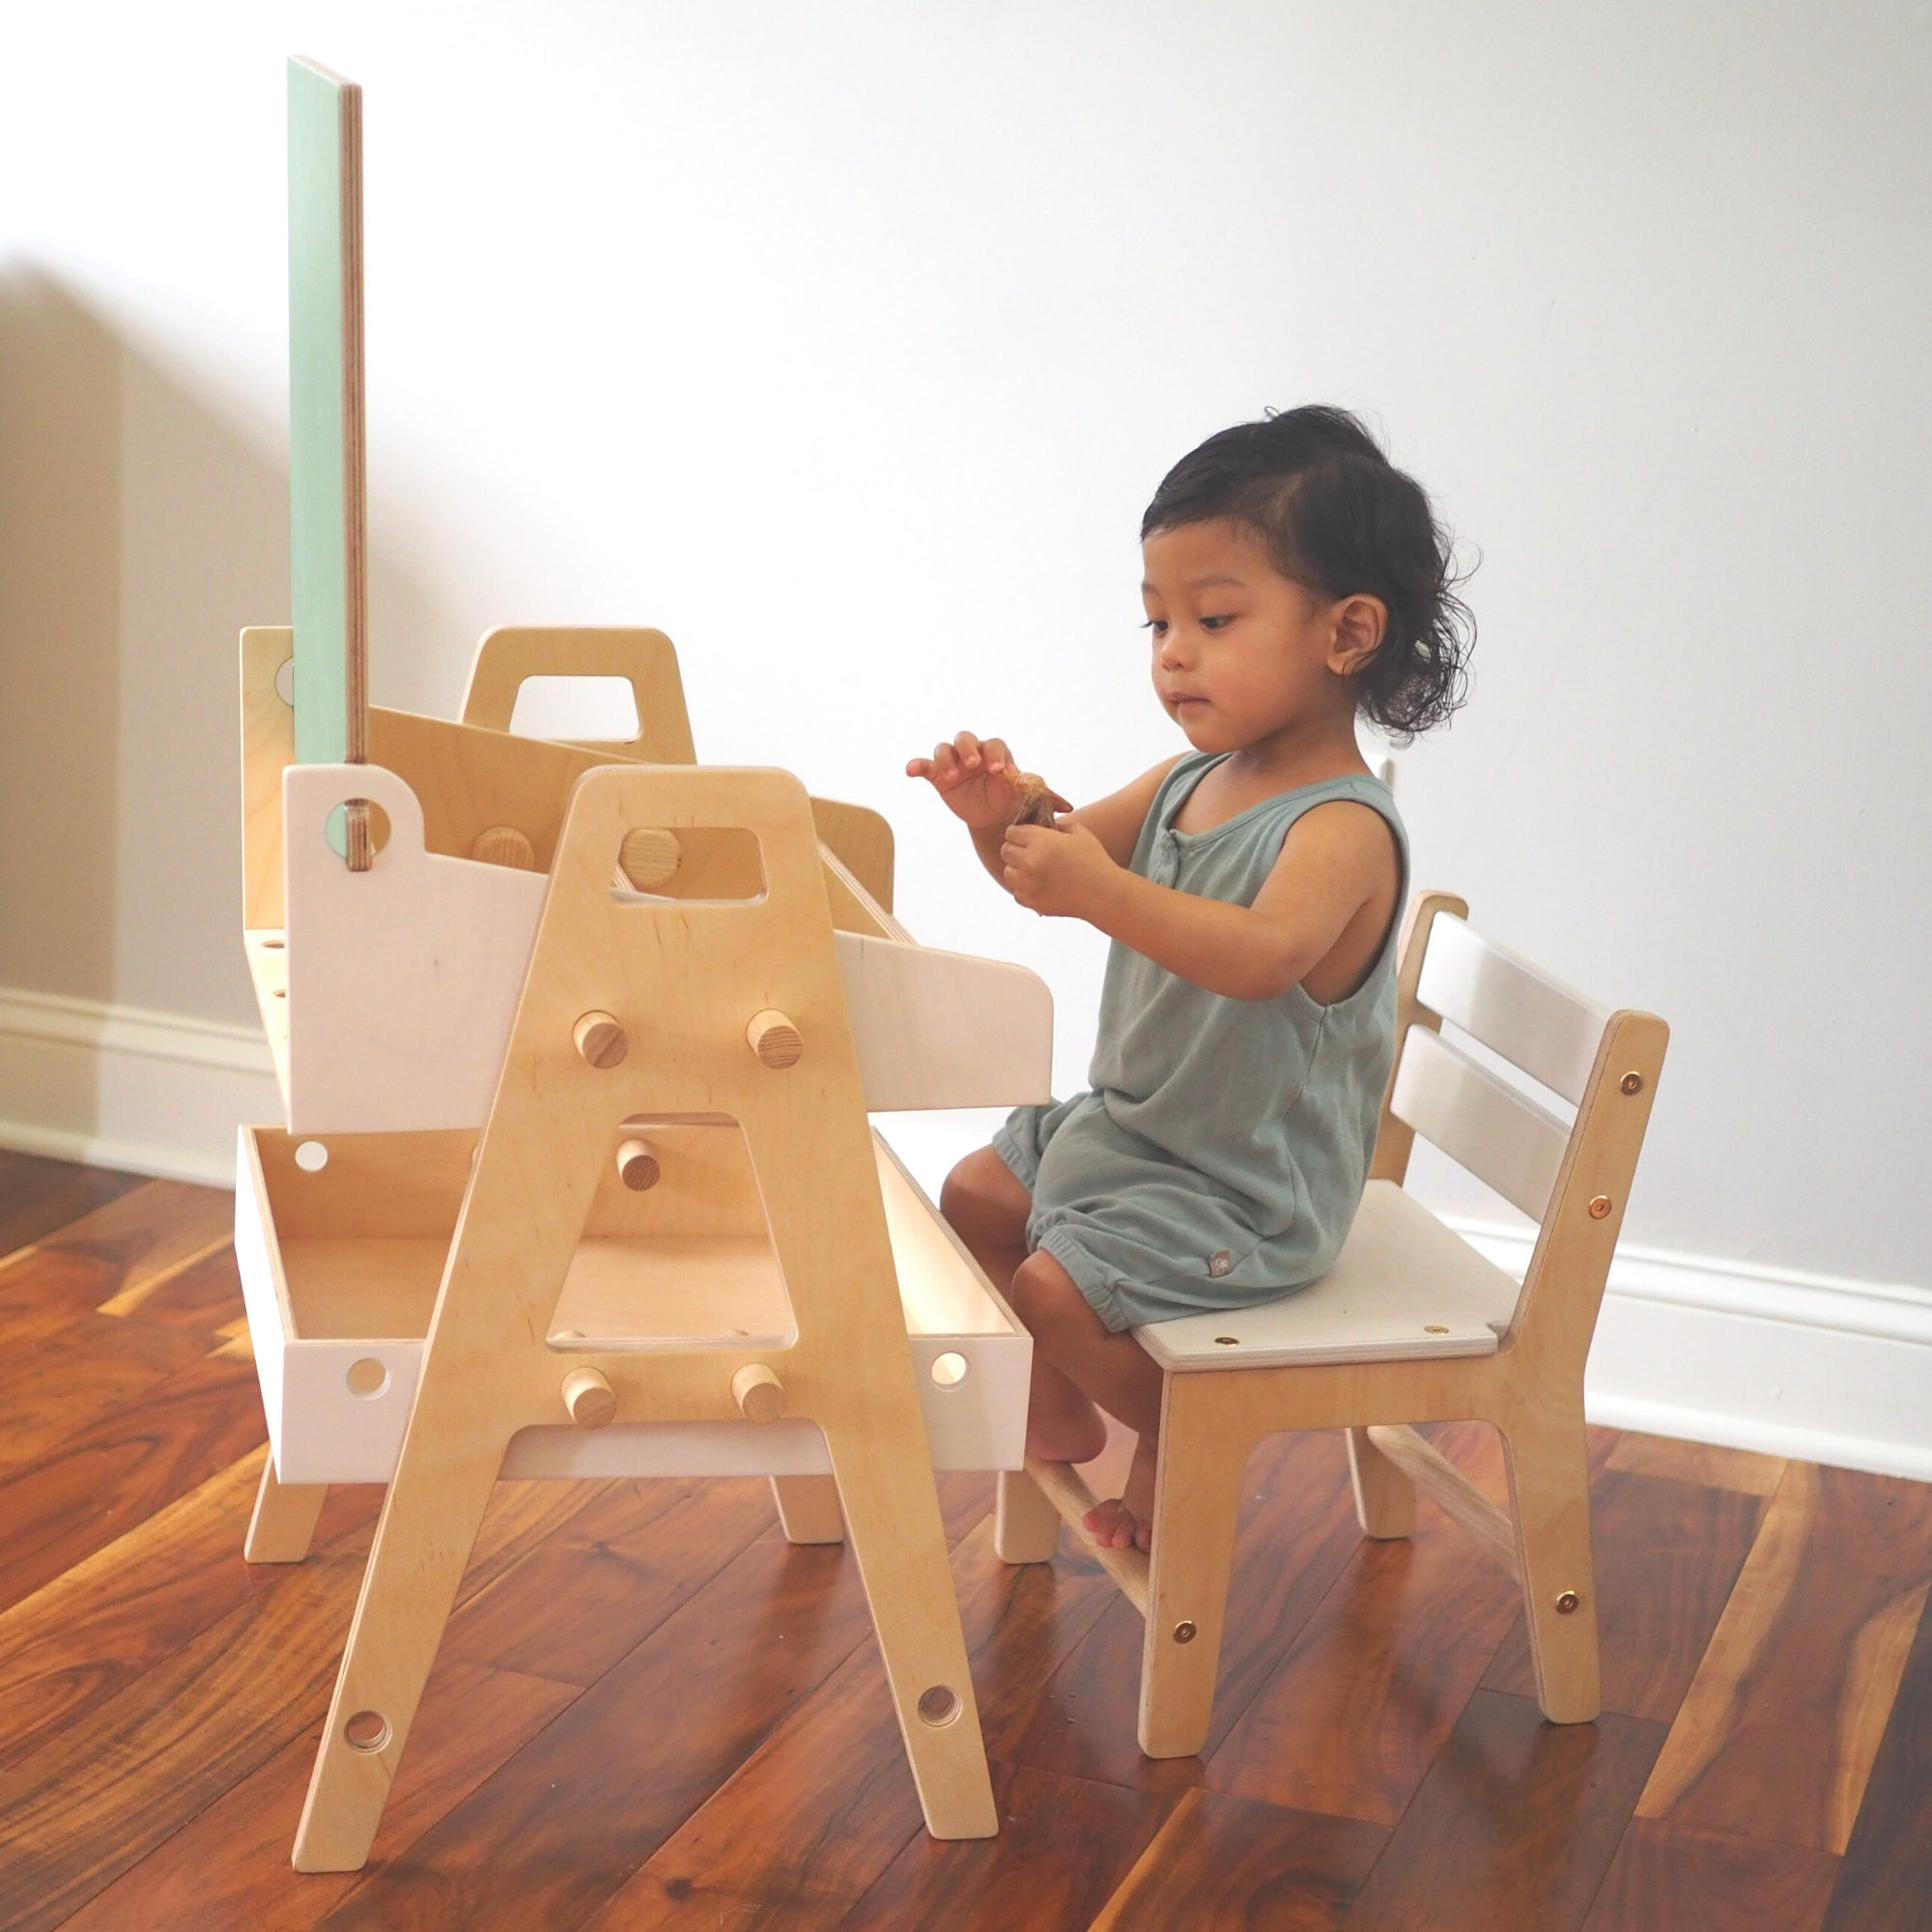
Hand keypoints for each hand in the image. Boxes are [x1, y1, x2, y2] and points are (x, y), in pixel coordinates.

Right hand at [906, 731, 1022, 828]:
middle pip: (965, 739)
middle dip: (967, 749)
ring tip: (952, 777)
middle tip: (972, 764)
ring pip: (944, 749)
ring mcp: (954, 763)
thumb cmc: (1006, 799)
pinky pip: (924, 766)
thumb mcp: (1016, 795)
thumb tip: (1019, 777)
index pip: (994, 745)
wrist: (990, 817)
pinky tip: (910, 770)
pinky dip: (916, 765)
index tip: (997, 771)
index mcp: (994, 753)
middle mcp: (972, 752)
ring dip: (945, 760)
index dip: (995, 755)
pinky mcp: (938, 776)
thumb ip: (1020, 784)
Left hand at [1001, 818, 1117, 918]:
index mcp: (1041, 841)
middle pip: (1006, 851)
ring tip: (1034, 871)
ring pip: (1008, 873)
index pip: (1012, 832)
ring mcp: (1029, 884)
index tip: (1026, 837)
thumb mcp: (1079, 833)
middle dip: (1016, 849)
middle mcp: (1030, 862)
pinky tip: (1039, 885)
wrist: (1104, 894)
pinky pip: (1017, 893)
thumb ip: (1057, 826)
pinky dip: (1025, 889)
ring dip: (1018, 870)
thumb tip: (1043, 827)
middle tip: (1029, 853)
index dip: (1019, 833)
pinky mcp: (1032, 902)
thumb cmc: (1094, 860)